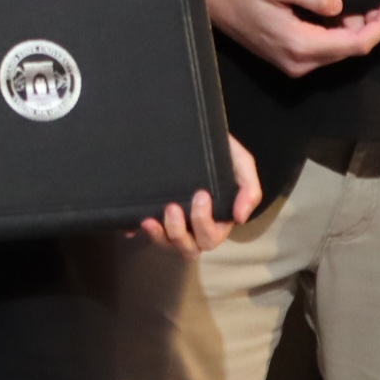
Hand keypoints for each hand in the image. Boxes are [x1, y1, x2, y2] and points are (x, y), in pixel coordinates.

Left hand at [138, 134, 259, 257]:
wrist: (196, 130)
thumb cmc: (221, 151)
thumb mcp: (241, 163)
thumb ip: (249, 188)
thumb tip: (240, 217)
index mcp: (216, 219)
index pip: (210, 237)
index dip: (203, 223)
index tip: (201, 195)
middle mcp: (193, 225)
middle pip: (188, 248)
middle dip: (178, 232)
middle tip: (172, 207)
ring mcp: (171, 219)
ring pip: (165, 243)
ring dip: (157, 236)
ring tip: (149, 219)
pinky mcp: (151, 209)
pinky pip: (139, 228)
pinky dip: (134, 230)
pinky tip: (130, 224)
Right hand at [201, 0, 379, 76]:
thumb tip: (339, 6)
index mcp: (299, 44)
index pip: (353, 44)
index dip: (379, 28)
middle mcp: (299, 63)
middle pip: (349, 52)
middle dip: (370, 30)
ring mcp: (293, 65)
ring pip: (338, 53)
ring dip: (355, 33)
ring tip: (367, 10)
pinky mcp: (289, 60)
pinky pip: (324, 52)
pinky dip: (339, 36)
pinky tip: (342, 18)